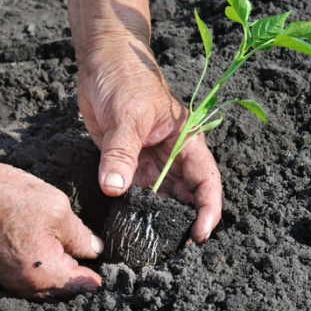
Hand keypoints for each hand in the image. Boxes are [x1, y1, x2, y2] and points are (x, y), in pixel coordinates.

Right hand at [0, 151, 102, 298]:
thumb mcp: (57, 209)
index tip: (114, 266)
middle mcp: (26, 286)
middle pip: (66, 290)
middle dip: (82, 275)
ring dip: (63, 271)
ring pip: (48, 285)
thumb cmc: (7, 197)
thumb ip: (81, 236)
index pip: (84, 285)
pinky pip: (31, 277)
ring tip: (76, 250)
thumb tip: (95, 250)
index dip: (101, 274)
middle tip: (97, 254)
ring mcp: (10, 281)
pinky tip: (52, 247)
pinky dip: (45, 268)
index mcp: (45, 274)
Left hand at [76, 34, 221, 241]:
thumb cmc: (124, 78)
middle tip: (170, 250)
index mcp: (187, 140)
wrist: (101, 61)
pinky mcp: (129, 162)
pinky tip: (128, 225)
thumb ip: (120, 153)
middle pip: (186, 196)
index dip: (208, 210)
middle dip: (183, 222)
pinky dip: (133, 208)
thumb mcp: (126, 115)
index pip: (207, 181)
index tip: (199, 236)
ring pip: (161, 198)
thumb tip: (114, 189)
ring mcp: (151, 160)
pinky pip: (135, 191)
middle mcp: (173, 155)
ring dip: (157, 218)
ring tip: (150, 244)